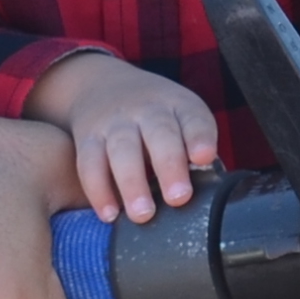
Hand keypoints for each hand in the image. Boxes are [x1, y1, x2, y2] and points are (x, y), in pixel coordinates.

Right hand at [26, 50, 221, 223]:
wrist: (101, 84)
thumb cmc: (154, 117)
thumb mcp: (179, 117)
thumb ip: (195, 148)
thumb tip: (212, 195)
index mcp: (178, 104)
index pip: (193, 117)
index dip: (200, 136)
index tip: (205, 157)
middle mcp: (146, 109)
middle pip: (159, 133)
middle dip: (169, 165)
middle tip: (178, 198)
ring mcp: (114, 122)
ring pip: (122, 149)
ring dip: (132, 183)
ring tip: (142, 215)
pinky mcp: (87, 137)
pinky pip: (88, 164)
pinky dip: (98, 191)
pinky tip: (109, 215)